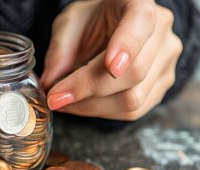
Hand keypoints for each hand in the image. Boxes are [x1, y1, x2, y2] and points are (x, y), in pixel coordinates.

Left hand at [41, 0, 182, 120]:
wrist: (110, 27)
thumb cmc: (91, 22)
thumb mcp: (69, 25)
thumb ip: (59, 51)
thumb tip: (49, 83)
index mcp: (138, 4)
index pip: (140, 22)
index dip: (127, 46)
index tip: (110, 67)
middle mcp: (160, 32)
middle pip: (134, 72)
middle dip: (88, 89)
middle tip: (56, 97)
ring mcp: (165, 62)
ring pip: (134, 98)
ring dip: (91, 106)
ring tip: (64, 101)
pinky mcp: (160, 86)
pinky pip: (133, 111)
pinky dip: (100, 112)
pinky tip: (81, 104)